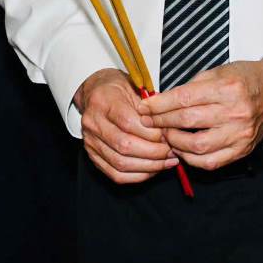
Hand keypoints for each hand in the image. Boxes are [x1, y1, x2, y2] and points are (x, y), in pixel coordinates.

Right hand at [74, 68, 175, 183]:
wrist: (95, 92)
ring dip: (149, 166)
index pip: (128, 123)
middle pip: (125, 145)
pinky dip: (138, 176)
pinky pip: (116, 175)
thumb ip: (150, 106)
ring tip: (167, 161)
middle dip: (154, 152)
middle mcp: (93, 122)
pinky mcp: (93, 156)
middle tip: (172, 150)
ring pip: (121, 163)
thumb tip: (170, 126)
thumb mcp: (134, 86)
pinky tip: (153, 169)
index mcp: (103, 101)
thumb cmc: (118, 89)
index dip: (151, 133)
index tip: (168, 134)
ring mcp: (90, 141)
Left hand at [139, 59, 262, 170]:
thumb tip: (161, 100)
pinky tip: (182, 149)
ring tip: (165, 135)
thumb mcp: (217, 72)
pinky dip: (191, 158)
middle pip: (188, 121)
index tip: (145, 107)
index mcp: (227, 88)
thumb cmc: (243, 79)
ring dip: (174, 142)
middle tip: (148, 121)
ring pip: (197, 146)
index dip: (160, 104)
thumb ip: (190, 87)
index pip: (184, 98)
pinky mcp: (242, 150)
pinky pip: (211, 162)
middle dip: (162, 122)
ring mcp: (239, 134)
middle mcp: (235, 112)